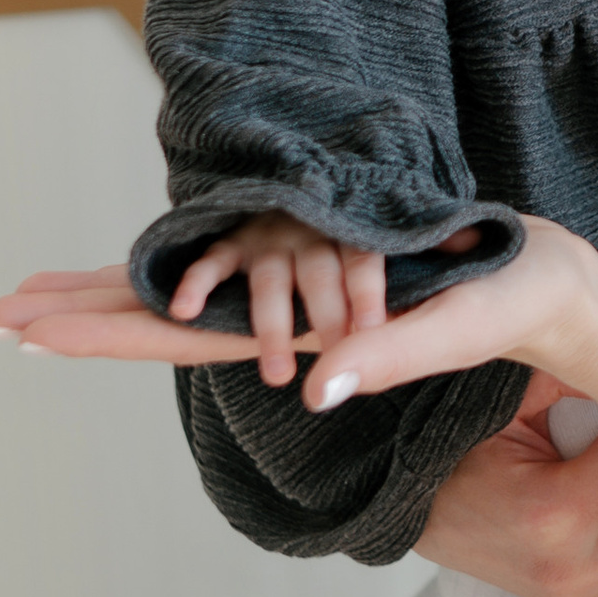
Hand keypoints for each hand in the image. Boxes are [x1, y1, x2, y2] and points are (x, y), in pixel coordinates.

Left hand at [0, 216, 591, 404]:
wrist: (554, 293)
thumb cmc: (516, 307)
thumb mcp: (455, 326)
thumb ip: (386, 357)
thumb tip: (315, 386)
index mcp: (300, 335)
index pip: (179, 339)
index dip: (102, 333)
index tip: (25, 328)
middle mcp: (281, 326)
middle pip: (159, 325)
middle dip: (75, 317)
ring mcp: (294, 306)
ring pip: (183, 307)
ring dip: (111, 303)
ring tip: (39, 303)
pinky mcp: (317, 283)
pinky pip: (225, 282)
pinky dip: (172, 281)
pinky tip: (146, 281)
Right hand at [163, 209, 396, 390]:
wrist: (302, 219)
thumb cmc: (362, 267)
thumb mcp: (388, 277)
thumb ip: (395, 316)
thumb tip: (412, 319)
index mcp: (353, 233)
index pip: (362, 258)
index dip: (365, 292)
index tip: (371, 328)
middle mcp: (311, 231)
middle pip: (319, 274)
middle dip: (327, 319)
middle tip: (338, 360)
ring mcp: (269, 237)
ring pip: (270, 283)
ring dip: (273, 329)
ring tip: (278, 377)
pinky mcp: (232, 245)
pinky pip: (213, 262)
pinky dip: (197, 283)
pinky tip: (185, 311)